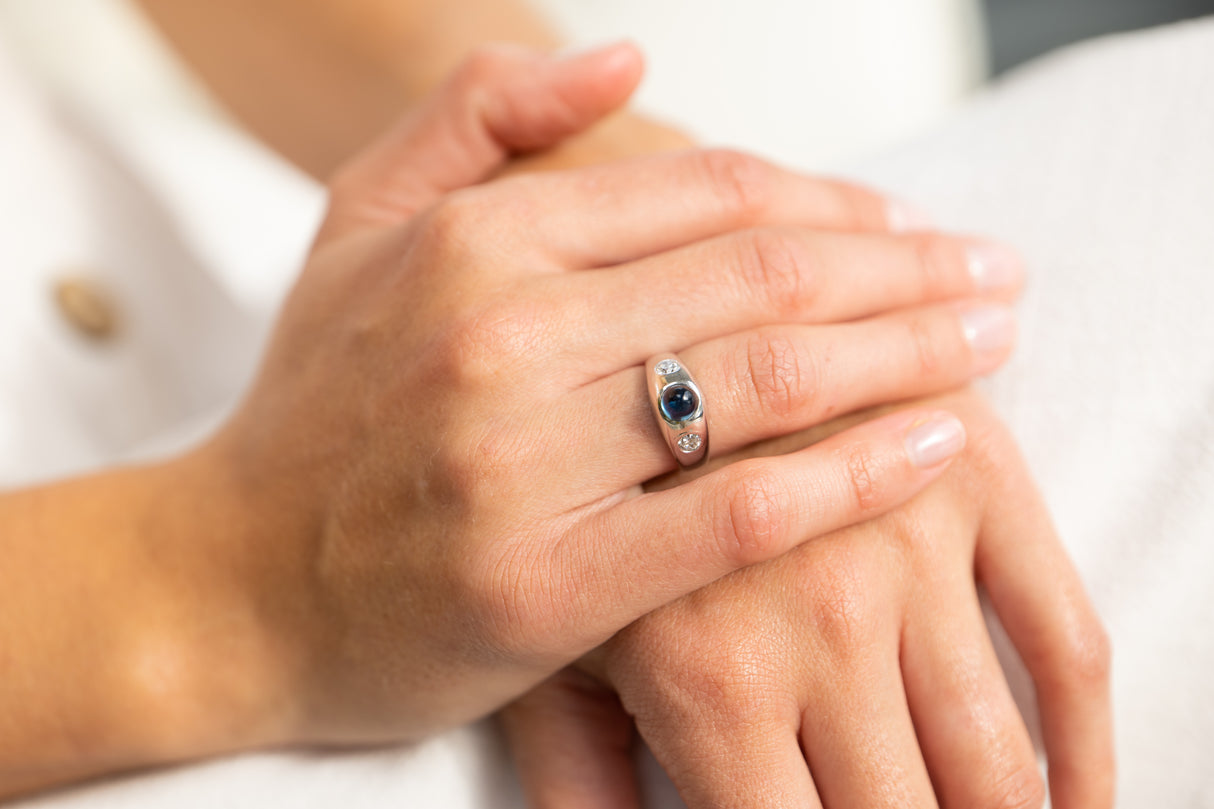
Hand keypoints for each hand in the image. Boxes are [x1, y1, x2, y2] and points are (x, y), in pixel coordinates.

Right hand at [191, 45, 1024, 748]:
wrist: (223, 584)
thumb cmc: (312, 411)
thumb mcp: (355, 225)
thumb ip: (478, 114)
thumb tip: (625, 53)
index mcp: (470, 239)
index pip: (704, 191)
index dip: (834, 203)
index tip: (916, 228)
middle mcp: (497, 335)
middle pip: (759, 275)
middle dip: (906, 271)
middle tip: (998, 275)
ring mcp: (520, 461)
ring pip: (763, 381)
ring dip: (908, 353)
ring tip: (994, 342)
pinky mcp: (543, 583)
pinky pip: (735, 513)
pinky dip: (851, 474)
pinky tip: (939, 445)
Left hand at [503, 389, 1113, 808]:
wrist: (650, 328)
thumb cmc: (584, 499)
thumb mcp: (554, 643)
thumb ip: (580, 777)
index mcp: (709, 676)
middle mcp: (819, 618)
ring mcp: (910, 544)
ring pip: (995, 757)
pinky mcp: (979, 479)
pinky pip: (1066, 636)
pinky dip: (1089, 742)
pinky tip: (1078, 793)